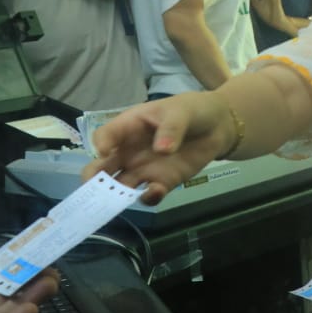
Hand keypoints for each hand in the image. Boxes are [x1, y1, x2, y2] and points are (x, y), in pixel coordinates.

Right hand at [82, 92, 235, 203]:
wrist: (217, 127)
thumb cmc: (192, 111)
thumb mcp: (181, 111)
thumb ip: (171, 128)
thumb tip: (161, 150)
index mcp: (129, 127)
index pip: (105, 135)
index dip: (101, 144)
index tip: (104, 151)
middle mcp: (130, 150)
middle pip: (102, 166)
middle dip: (94, 178)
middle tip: (94, 188)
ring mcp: (144, 168)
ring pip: (120, 186)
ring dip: (115, 195)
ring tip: (117, 201)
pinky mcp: (162, 182)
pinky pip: (147, 195)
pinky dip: (147, 198)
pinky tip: (154, 191)